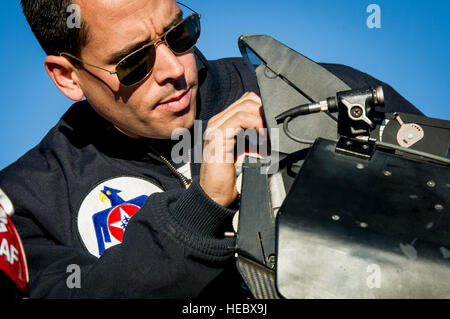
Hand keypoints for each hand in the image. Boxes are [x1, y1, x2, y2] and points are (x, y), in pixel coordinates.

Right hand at [199, 92, 264, 206]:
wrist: (215, 194)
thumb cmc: (228, 176)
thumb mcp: (245, 151)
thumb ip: (253, 138)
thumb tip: (271, 132)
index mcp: (223, 123)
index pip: (246, 102)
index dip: (263, 108)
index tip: (275, 123)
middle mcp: (217, 122)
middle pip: (247, 100)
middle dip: (265, 112)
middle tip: (274, 131)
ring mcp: (215, 127)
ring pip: (245, 107)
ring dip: (262, 120)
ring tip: (269, 138)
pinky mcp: (217, 136)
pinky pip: (240, 119)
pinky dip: (256, 126)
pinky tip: (262, 140)